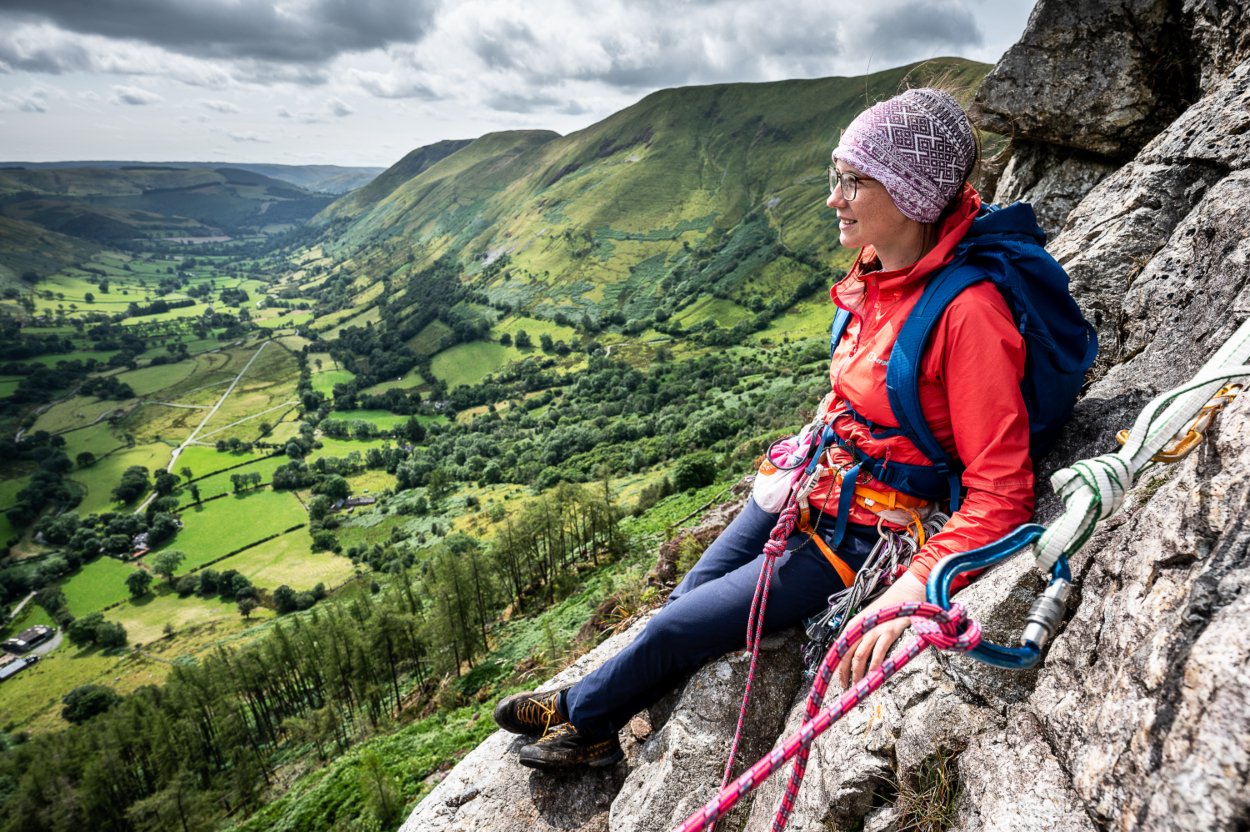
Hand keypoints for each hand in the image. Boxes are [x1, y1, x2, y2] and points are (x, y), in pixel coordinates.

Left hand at [835, 572, 926, 689]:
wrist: (905, 594)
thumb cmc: (887, 610)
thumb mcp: (869, 621)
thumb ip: (860, 636)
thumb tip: (854, 656)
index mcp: (853, 626)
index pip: (839, 649)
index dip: (835, 666)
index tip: (835, 680)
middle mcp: (860, 628)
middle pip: (845, 654)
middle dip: (844, 673)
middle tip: (846, 687)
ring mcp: (874, 630)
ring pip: (859, 656)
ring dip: (857, 673)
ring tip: (859, 686)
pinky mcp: (889, 632)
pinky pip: (878, 653)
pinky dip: (875, 666)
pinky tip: (874, 676)